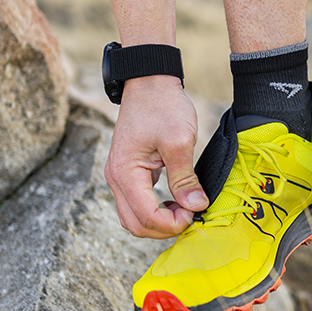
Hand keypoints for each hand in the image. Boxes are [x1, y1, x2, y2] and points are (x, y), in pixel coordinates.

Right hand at [104, 76, 208, 237]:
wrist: (149, 82)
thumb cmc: (163, 106)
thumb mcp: (179, 141)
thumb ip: (185, 178)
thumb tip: (196, 207)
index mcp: (125, 173)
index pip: (145, 217)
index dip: (172, 224)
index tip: (195, 214)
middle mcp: (115, 178)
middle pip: (135, 224)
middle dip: (164, 228)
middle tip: (192, 216)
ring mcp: (120, 176)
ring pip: (134, 216)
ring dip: (159, 221)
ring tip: (186, 210)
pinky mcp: (128, 172)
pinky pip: (138, 202)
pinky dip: (156, 210)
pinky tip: (176, 202)